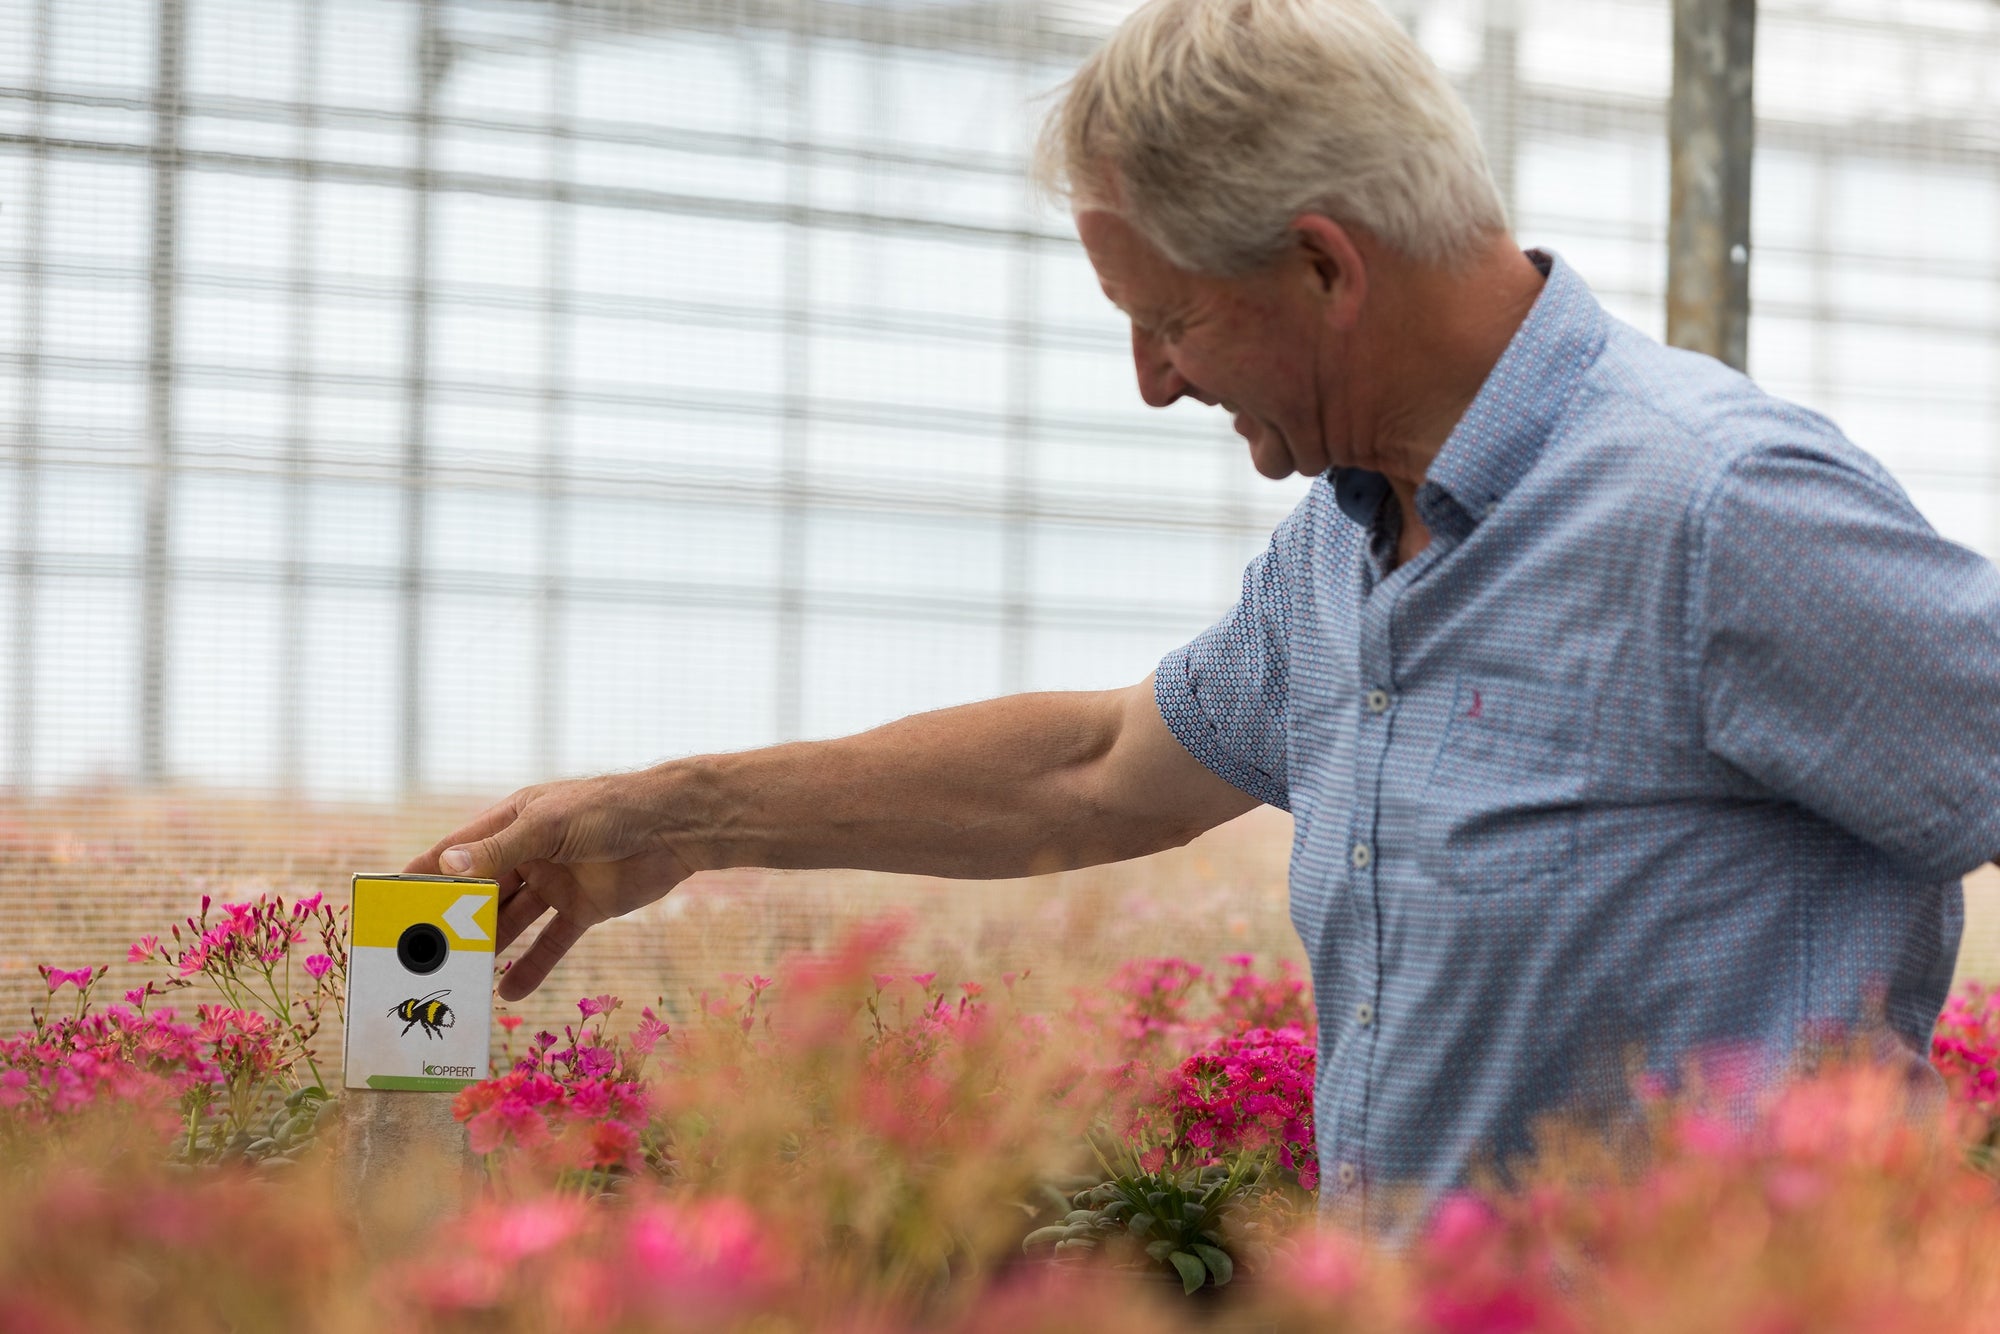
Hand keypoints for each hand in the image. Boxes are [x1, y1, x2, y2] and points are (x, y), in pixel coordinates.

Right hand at [403, 770, 695, 999]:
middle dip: (452, 922)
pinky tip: (508, 991)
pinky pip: (550, 943)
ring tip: (460, 981)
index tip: (389, 903)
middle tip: (421, 957)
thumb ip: (499, 850)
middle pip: (479, 893)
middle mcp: (527, 854)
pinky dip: (531, 966)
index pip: (456, 852)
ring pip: (510, 921)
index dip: (423, 875)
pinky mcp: (583, 908)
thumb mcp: (549, 826)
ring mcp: (555, 882)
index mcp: (512, 822)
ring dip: (487, 949)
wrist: (675, 827)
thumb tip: (445, 868)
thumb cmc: (609, 809)